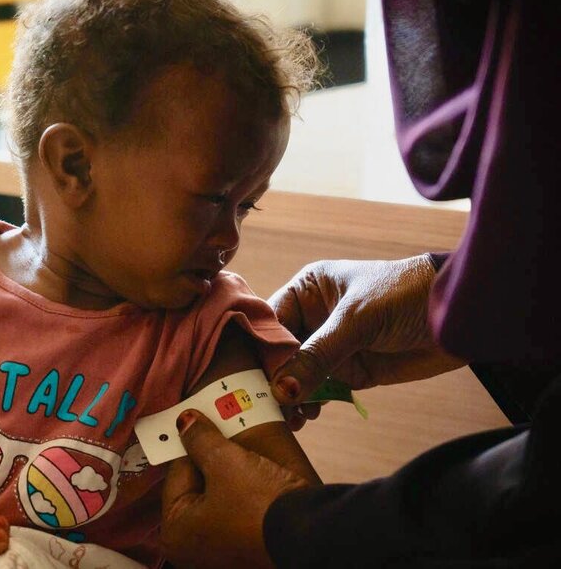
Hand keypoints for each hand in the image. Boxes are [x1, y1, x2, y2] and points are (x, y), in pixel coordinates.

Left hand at [161, 410, 309, 568]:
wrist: (314, 537)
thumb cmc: (260, 505)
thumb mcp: (226, 462)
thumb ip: (200, 439)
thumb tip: (184, 421)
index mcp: (176, 532)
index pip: (177, 473)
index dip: (191, 442)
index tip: (200, 419)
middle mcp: (194, 550)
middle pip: (198, 488)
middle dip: (211, 459)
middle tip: (223, 429)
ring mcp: (222, 554)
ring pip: (220, 499)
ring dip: (231, 474)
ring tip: (244, 448)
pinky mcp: (248, 553)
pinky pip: (239, 514)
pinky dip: (245, 493)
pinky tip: (259, 473)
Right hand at [267, 256, 466, 404]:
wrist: (460, 317)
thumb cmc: (405, 295)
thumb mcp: (357, 320)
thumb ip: (318, 355)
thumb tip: (281, 389)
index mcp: (307, 290)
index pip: (270, 321)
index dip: (258, 349)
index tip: (247, 378)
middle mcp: (313, 316)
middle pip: (279, 352)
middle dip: (271, 378)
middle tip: (262, 405)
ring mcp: (331, 346)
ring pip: (297, 374)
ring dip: (290, 395)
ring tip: (286, 417)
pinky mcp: (351, 371)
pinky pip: (320, 389)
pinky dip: (311, 403)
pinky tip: (306, 416)